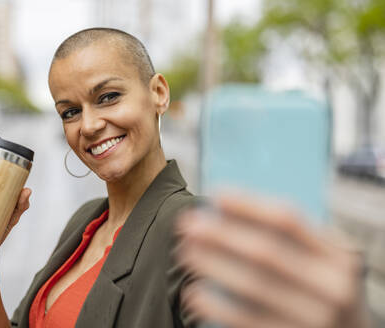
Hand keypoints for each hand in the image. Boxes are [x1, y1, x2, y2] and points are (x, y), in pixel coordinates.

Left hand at [176, 193, 369, 327]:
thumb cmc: (324, 292)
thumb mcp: (323, 264)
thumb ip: (292, 242)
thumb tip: (228, 212)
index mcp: (338, 258)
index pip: (288, 221)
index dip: (249, 206)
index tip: (215, 195)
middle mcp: (332, 288)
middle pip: (266, 252)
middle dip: (222, 235)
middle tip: (188, 224)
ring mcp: (315, 319)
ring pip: (253, 285)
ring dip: (213, 265)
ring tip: (184, 252)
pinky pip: (247, 321)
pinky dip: (216, 306)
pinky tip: (194, 293)